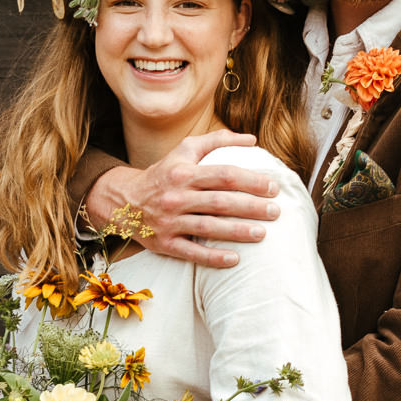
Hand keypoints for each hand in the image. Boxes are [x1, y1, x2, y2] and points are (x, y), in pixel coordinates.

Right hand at [84, 129, 279, 267]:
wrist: (125, 201)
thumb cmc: (164, 173)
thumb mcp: (185, 150)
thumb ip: (217, 141)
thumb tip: (252, 140)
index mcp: (183, 173)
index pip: (223, 175)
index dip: (251, 180)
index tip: (273, 186)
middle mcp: (176, 197)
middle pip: (220, 202)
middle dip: (251, 207)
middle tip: (276, 211)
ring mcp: (169, 222)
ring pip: (208, 228)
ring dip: (237, 231)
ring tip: (262, 233)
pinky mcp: (164, 244)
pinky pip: (191, 252)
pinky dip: (213, 257)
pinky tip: (235, 259)